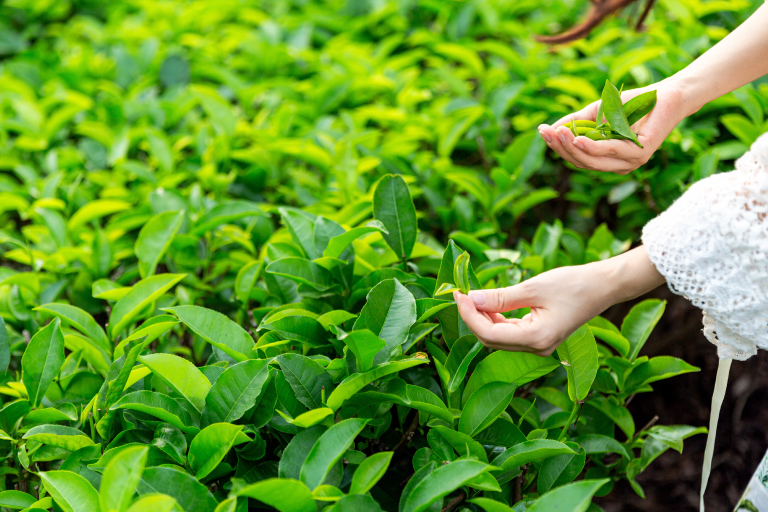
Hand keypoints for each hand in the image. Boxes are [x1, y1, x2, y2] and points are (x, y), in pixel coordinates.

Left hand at [454, 247, 665, 354]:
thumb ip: (500, 297)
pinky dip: (496, 320)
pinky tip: (489, 303)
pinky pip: (510, 333)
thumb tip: (471, 298)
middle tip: (460, 292)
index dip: (469, 315)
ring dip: (482, 318)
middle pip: (491, 339)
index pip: (489, 334)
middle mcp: (537, 348)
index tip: (458, 294)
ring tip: (472, 296)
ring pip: (498, 338)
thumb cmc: (573, 284)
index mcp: (536, 338)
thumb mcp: (533, 288)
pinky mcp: (540, 338)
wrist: (603, 286)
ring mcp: (539, 346)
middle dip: (472, 317)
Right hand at [537, 81, 687, 174]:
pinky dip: (592, 146)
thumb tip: (551, 129)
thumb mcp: (598, 112)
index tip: (543, 132)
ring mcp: (631, 162)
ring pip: (594, 161)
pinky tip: (578, 139)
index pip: (578, 158)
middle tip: (548, 133)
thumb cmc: (633, 104)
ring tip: (559, 134)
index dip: (559, 147)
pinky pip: (610, 152)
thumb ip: (577, 122)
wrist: (667, 94)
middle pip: (583, 162)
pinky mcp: (642, 153)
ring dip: (573, 148)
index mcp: (608, 159)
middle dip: (562, 148)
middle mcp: (619, 166)